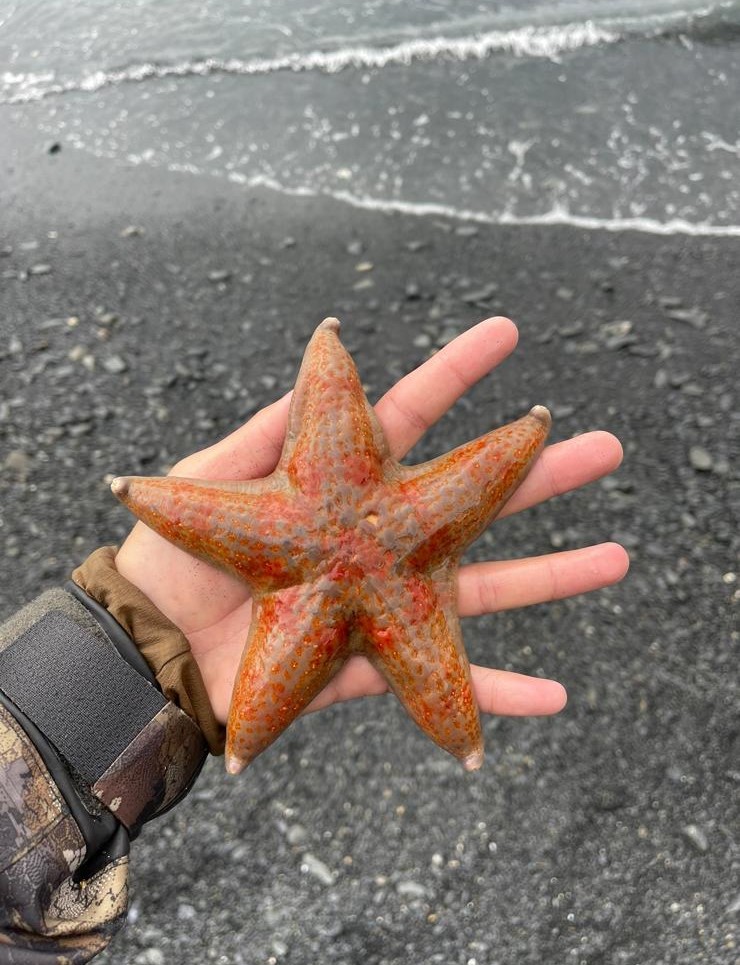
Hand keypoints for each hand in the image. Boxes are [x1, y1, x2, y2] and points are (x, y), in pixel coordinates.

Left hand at [115, 316, 627, 722]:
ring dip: (553, 576)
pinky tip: (556, 696)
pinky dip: (500, 692)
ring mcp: (390, 599)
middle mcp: (384, 538)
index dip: (457, 374)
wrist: (157, 649)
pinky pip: (449, 680)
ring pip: (486, 587)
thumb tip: (323, 356)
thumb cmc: (181, 557)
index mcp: (348, 486)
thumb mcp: (218, 476)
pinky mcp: (380, 662)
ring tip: (618, 558)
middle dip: (541, 474)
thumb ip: (271, 426)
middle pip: (476, 501)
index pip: (412, 418)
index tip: (506, 332)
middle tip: (603, 448)